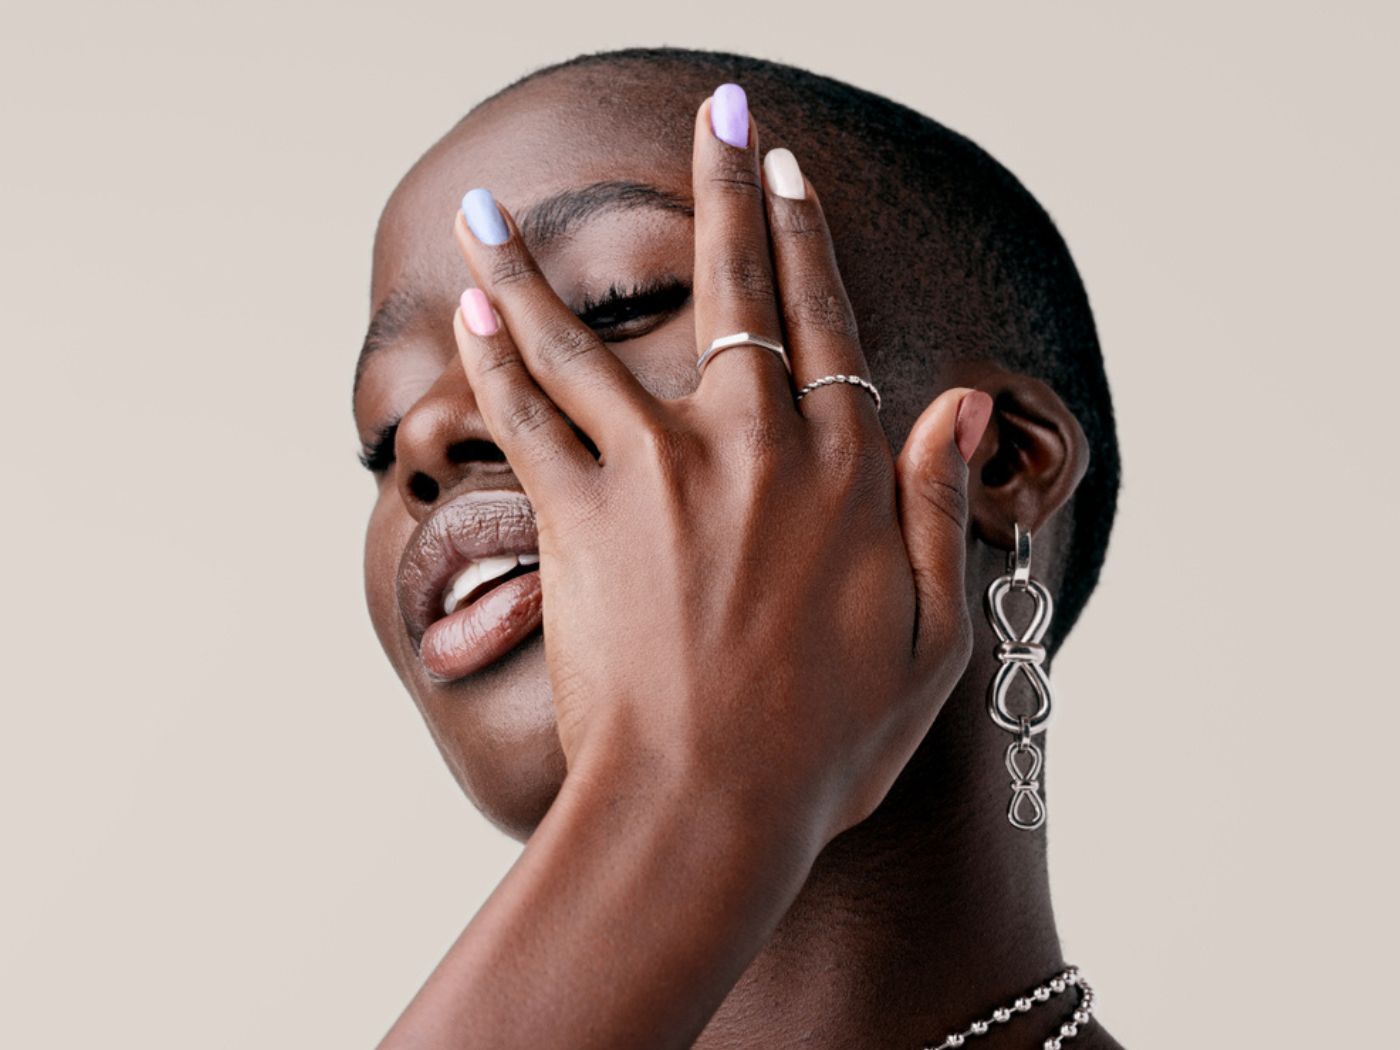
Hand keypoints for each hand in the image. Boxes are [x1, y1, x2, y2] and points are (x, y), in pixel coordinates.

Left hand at [449, 88, 990, 850]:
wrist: (712, 806)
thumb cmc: (827, 742)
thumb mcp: (932, 636)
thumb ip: (940, 508)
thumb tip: (954, 402)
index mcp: (842, 472)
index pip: (827, 321)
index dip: (808, 239)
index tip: (788, 169)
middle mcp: (753, 446)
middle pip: (737, 289)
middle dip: (726, 187)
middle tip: (718, 108)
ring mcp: (661, 473)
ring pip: (592, 341)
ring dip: (536, 267)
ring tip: (491, 206)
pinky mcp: (583, 516)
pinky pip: (531, 416)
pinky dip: (495, 360)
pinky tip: (467, 308)